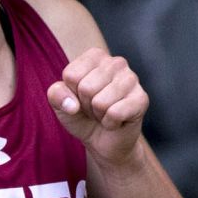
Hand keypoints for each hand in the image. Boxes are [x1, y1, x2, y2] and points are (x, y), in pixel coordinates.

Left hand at [48, 48, 148, 166]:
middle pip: (86, 88)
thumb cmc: (81, 115)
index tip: (80, 98)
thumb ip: (56, 94)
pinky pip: (114, 113)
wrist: (101, 140)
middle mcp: (116, 62)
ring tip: (105, 113)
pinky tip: (116, 120)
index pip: (71, 75)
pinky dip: (110, 124)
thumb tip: (73, 105)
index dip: (71, 93)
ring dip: (98, 115)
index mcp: (95, 56)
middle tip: (94, 108)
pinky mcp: (142, 99)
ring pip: (100, 102)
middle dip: (85, 105)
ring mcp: (132, 79)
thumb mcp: (60, 103)